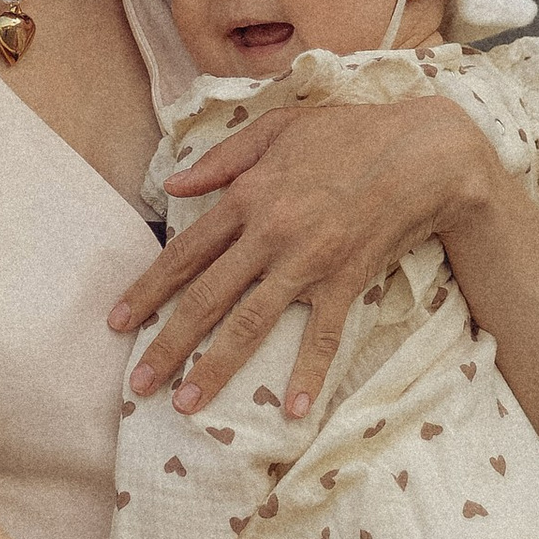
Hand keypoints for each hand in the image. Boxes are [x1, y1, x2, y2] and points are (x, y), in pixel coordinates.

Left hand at [108, 92, 485, 416]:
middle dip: (167, 344)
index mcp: (247, 196)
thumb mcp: (277, 127)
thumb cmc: (348, 133)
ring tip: (186, 403)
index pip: (184, 253)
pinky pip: (323, 336)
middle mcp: (269, 235)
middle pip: (206, 297)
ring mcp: (308, 263)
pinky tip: (291, 411)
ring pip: (251, 324)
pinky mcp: (346, 281)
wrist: (420, 152)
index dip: (148, 290)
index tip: (118, 322)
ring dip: (216, 367)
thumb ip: (221, 158)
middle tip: (137, 383)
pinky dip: (308, 374)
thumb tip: (173, 186)